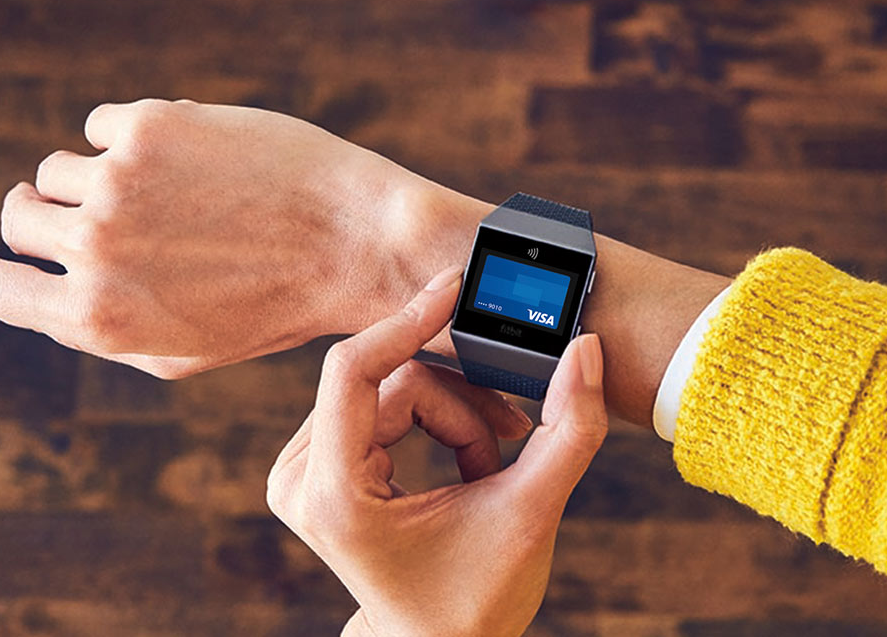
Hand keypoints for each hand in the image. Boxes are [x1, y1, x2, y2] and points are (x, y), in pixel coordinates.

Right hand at [0, 98, 460, 377]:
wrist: (357, 242)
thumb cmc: (275, 302)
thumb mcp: (181, 348)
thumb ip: (98, 322)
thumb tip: (33, 281)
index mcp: (94, 320)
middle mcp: (90, 253)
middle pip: (20, 216)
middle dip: (51, 215)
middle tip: (116, 216)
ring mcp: (112, 184)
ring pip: (61, 168)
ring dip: (105, 178)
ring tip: (184, 197)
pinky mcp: (144, 125)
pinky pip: (100, 126)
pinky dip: (136, 139)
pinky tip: (199, 161)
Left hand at [268, 268, 607, 636]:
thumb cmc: (478, 595)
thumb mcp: (534, 511)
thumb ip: (569, 428)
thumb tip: (585, 349)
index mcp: (337, 497)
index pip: (354, 372)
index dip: (406, 324)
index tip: (453, 291)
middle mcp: (302, 480)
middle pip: (391, 381)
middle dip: (462, 405)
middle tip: (514, 433)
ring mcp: (301, 472)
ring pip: (392, 387)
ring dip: (455, 416)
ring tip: (492, 465)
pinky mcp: (315, 464)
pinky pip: (381, 401)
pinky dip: (436, 422)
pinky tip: (467, 464)